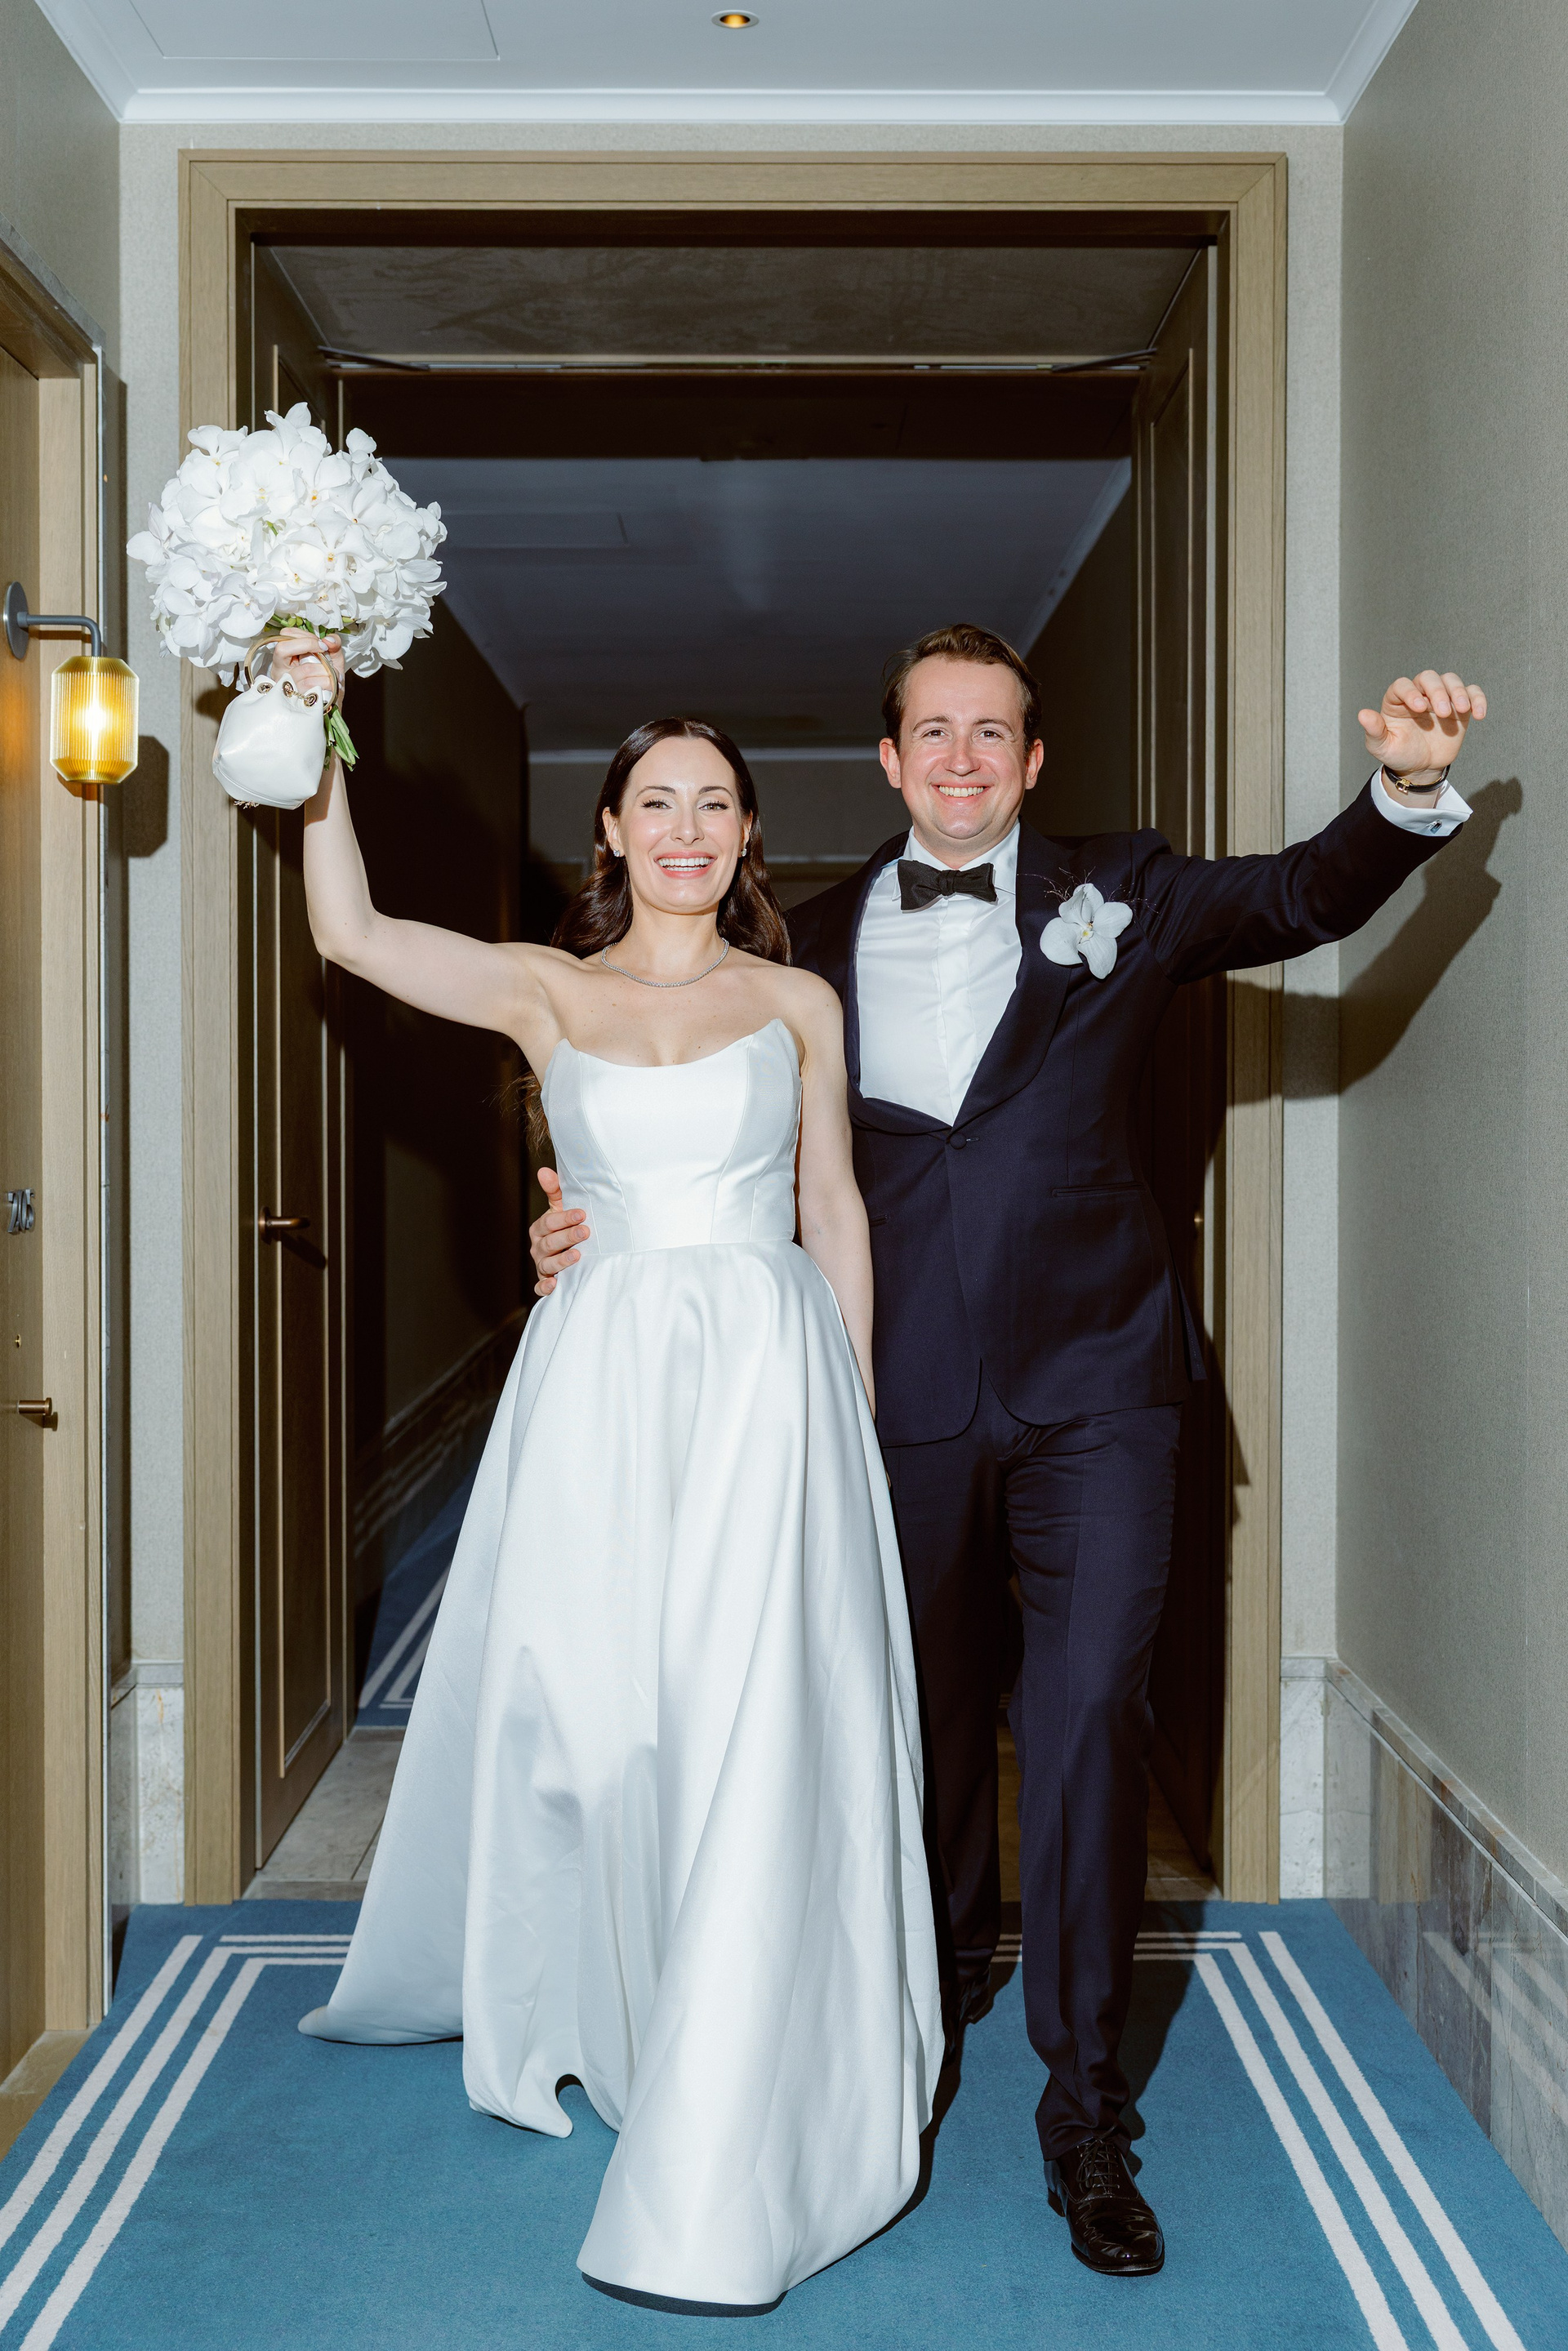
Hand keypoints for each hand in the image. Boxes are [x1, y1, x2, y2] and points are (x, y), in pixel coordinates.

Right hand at [270, 627, 345, 701]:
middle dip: (309, 646)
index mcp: (287, 657)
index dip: (305, 636)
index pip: (286, 635)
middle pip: (283, 649)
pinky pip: (310, 684)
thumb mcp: (333, 660)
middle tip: (325, 654)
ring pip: (304, 669)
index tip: (322, 645)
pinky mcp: (294, 697)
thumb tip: (329, 640)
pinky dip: (327, 682)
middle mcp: (281, 669)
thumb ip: (334, 645)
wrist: (332, 705)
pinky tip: (331, 686)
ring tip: (334, 675)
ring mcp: (286, 684)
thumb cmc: (328, 681)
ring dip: (325, 670)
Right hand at [530, 1168, 588, 1296]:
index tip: (582, 1214)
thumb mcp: (562, 1208)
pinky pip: (541, 1287)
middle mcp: (538, 1247)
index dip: (564, 1218)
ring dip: (561, 1261)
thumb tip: (544, 1171)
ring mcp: (542, 1265)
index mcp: (540, 1228)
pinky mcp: (545, 1281)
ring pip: (546, 1265)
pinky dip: (545, 1287)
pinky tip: (555, 1285)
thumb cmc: (567, 1226)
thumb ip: (555, 1190)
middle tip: (585, 1232)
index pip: (549, 1223)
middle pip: (549, 1243)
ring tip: (577, 1256)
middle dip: (567, 1237)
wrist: (571, 1250)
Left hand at [1360, 670, 1485, 789]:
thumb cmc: (1399, 754)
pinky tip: (1479, 714)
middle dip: (1437, 691)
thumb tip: (1362, 714)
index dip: (1411, 692)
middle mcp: (1419, 694)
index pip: (1403, 685)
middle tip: (1441, 713)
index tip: (1418, 708)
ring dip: (1458, 692)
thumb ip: (1374, 731)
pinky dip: (1478, 699)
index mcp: (1397, 700)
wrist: (1420, 767)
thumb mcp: (1381, 747)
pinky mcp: (1459, 707)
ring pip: (1451, 680)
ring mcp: (1440, 698)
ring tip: (1460, 710)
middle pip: (1429, 677)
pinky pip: (1472, 693)